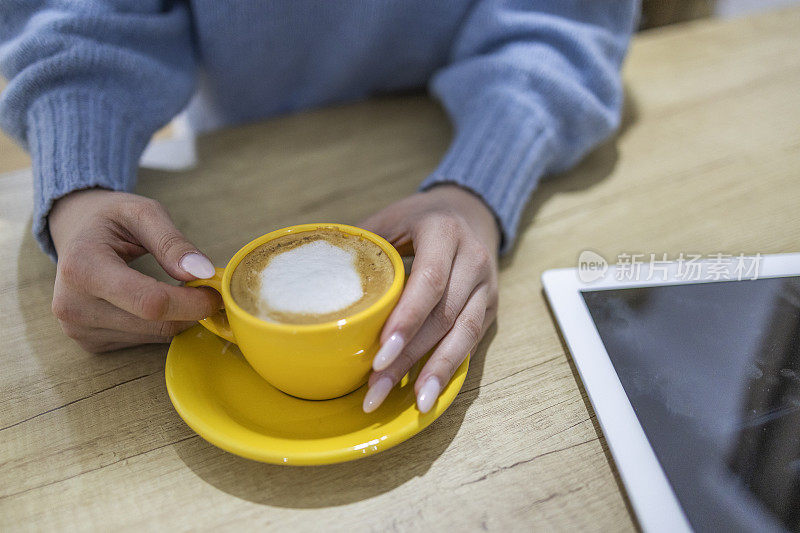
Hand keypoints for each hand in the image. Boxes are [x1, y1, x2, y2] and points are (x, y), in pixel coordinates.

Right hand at [48, 189, 221, 352]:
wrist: (75, 233)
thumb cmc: (110, 220)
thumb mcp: (142, 213)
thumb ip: (173, 242)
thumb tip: (202, 272)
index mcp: (83, 268)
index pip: (150, 302)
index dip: (192, 302)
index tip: (215, 291)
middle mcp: (73, 305)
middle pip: (155, 324)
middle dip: (191, 310)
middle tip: (207, 290)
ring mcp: (79, 329)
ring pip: (154, 337)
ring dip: (178, 318)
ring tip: (177, 290)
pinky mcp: (90, 343)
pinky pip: (143, 342)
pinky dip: (160, 325)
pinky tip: (155, 303)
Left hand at [359, 184, 499, 412]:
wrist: (472, 211)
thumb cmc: (421, 218)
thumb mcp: (391, 218)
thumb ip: (362, 244)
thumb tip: (317, 274)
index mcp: (444, 232)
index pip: (429, 282)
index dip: (405, 320)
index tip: (379, 352)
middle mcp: (473, 260)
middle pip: (443, 316)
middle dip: (410, 357)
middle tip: (376, 390)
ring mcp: (486, 286)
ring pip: (464, 334)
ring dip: (435, 372)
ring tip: (414, 405)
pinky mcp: (491, 307)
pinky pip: (472, 342)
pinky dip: (449, 368)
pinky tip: (429, 391)